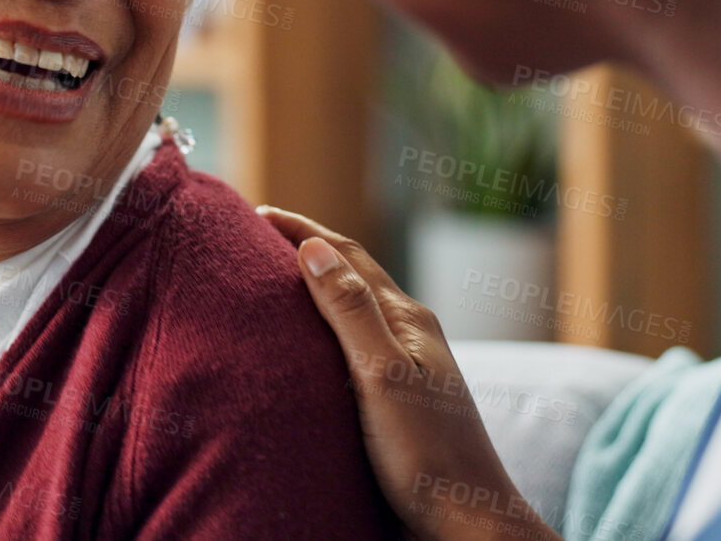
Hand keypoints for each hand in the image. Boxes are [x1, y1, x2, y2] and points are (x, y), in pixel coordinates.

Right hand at [258, 206, 560, 540]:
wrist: (466, 524)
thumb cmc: (428, 456)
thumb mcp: (382, 375)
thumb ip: (350, 312)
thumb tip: (314, 247)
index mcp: (409, 320)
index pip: (348, 256)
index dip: (303, 230)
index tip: (255, 212)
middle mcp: (410, 337)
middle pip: (353, 277)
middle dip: (307, 251)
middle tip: (254, 239)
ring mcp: (406, 369)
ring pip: (353, 314)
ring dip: (315, 291)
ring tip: (270, 286)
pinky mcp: (397, 403)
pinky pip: (352, 350)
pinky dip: (321, 334)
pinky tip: (303, 353)